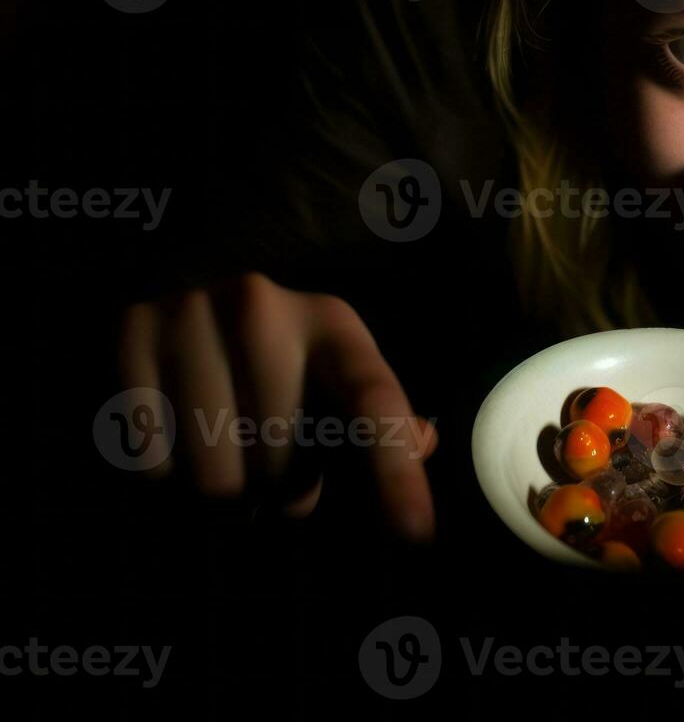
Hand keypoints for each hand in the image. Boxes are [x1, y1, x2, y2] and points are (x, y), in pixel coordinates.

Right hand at [116, 272, 436, 539]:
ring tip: (227, 459)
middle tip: (268, 465)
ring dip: (224, 496)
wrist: (177, 283)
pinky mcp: (127, 338)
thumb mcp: (333, 372)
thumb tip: (422, 444)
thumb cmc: (272, 355)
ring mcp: (188, 316)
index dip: (396, 475)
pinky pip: (152, 466)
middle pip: (280, 469)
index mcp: (331, 323)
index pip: (373, 405)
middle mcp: (261, 308)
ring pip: (214, 481)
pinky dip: (167, 479)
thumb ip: (380, 419)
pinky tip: (178, 443)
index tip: (418, 535)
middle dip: (278, 489)